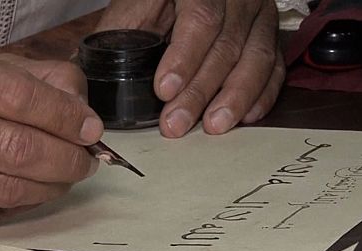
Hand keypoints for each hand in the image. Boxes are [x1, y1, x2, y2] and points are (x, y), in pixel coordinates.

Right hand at [0, 41, 100, 228]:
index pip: (15, 96)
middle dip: (64, 159)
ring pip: (5, 188)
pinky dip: (19, 204)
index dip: (63, 117)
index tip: (90, 129)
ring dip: (49, 187)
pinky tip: (27, 191)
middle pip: (14, 148)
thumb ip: (32, 80)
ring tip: (64, 177)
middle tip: (84, 162)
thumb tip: (82, 114)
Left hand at [98, 0, 284, 136]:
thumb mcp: (135, 8)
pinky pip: (274, 68)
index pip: (201, 18)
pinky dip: (262, 96)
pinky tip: (245, 117)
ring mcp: (258, 16)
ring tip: (213, 126)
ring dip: (234, 98)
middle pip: (226, 45)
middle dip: (199, 90)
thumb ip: (120, 35)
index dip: (184, 57)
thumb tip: (87, 81)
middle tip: (176, 123)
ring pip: (255, 59)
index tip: (164, 90)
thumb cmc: (156, 2)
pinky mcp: (269, 37)